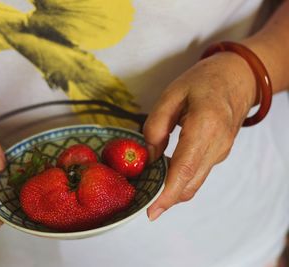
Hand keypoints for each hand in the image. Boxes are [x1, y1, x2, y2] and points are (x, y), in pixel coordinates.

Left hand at [144, 52, 256, 220]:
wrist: (238, 77)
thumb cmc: (204, 81)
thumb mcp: (172, 94)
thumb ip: (156, 125)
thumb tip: (150, 157)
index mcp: (204, 124)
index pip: (184, 168)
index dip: (167, 194)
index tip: (152, 211)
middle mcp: (217, 144)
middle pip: (191, 183)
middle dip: (166, 199)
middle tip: (144, 204)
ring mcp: (222, 151)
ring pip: (195, 181)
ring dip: (173, 190)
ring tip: (151, 189)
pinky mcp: (220, 153)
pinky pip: (198, 173)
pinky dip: (181, 179)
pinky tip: (165, 173)